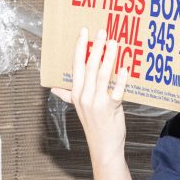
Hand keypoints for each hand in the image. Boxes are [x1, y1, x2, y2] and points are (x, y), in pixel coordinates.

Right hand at [51, 27, 128, 167]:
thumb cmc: (95, 126)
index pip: (76, 66)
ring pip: (102, 75)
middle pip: (89, 66)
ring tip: (115, 43)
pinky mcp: (110, 110)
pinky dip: (120, 80)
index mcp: (76, 94)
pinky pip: (116, 92)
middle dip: (95, 47)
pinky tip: (125, 69)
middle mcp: (84, 97)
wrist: (103, 148)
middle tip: (102, 31)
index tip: (83, 32)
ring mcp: (97, 103)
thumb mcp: (79, 109)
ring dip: (108, 57)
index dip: (79, 47)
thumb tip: (54, 89)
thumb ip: (68, 96)